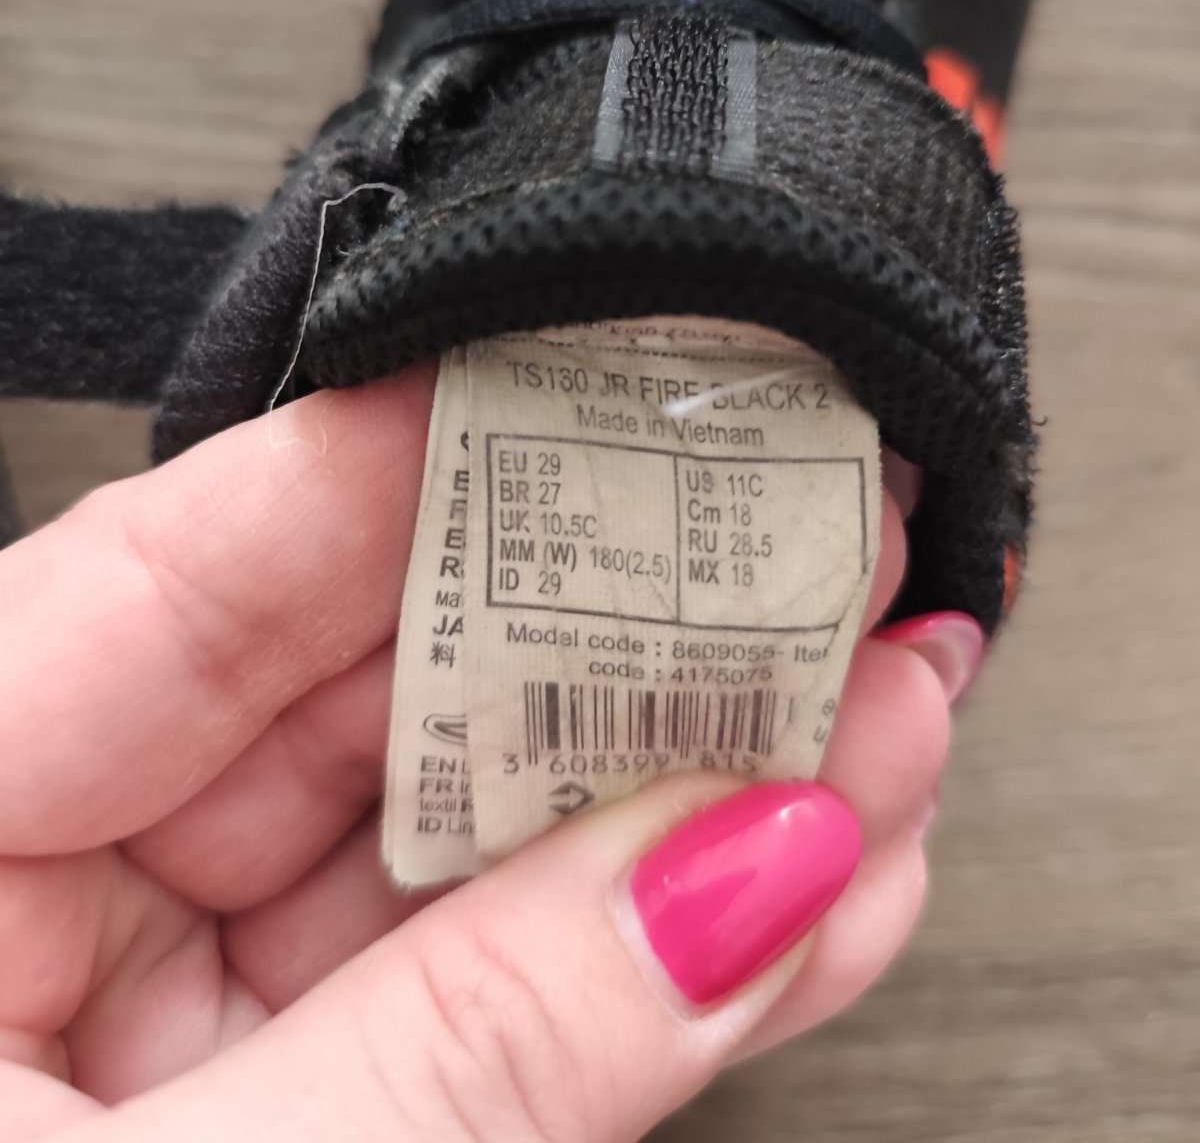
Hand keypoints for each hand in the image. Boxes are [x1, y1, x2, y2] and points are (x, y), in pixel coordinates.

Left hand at [0, 369, 956, 1140]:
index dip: (443, 456)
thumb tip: (742, 871)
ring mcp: (155, 987)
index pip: (210, 559)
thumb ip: (470, 1057)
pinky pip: (464, 970)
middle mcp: (35, 866)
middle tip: (817, 554)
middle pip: (371, 679)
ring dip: (679, 790)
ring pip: (453, 829)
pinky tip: (802, 876)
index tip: (642, 392)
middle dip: (620, 628)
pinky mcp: (251, 1088)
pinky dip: (634, 945)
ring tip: (876, 712)